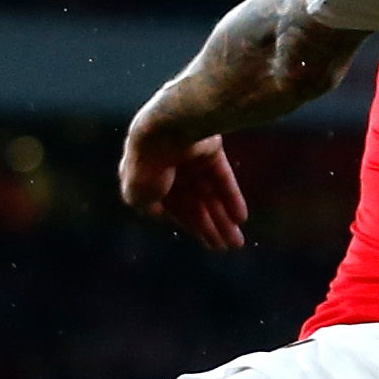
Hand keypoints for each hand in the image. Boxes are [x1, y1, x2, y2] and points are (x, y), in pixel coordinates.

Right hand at [123, 126, 249, 250]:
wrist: (167, 131)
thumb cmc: (147, 165)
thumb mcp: (137, 193)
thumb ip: (146, 204)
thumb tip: (156, 212)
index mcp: (149, 179)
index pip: (176, 208)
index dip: (193, 226)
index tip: (210, 243)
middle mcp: (170, 170)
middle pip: (196, 203)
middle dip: (213, 227)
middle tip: (230, 247)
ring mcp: (190, 159)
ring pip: (210, 194)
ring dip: (224, 218)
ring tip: (238, 239)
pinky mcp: (209, 149)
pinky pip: (222, 177)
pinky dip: (232, 197)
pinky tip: (241, 218)